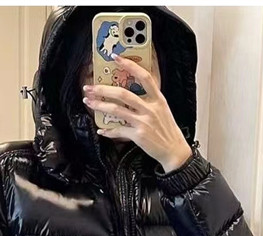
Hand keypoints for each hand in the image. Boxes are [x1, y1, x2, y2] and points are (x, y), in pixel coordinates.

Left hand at [83, 46, 190, 160]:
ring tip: (88, 102)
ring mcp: (144, 122)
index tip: (116, 57)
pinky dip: (108, 131)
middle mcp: (150, 108)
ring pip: (117, 110)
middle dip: (103, 89)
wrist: (174, 151)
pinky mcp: (139, 136)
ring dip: (100, 105)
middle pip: (123, 94)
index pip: (144, 77)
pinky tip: (101, 129)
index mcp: (157, 99)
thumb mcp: (162, 109)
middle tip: (90, 87)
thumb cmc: (166, 130)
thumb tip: (131, 91)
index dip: (130, 65)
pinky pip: (119, 131)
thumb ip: (149, 98)